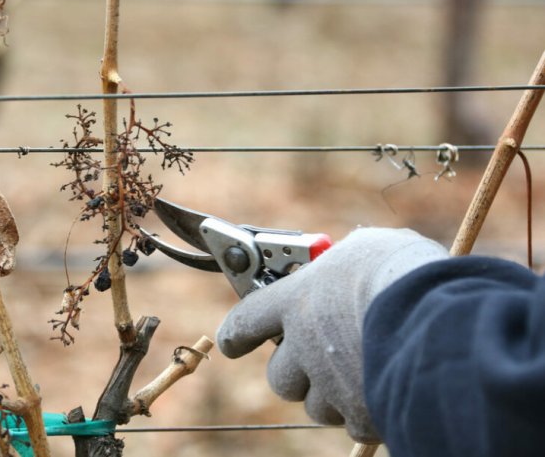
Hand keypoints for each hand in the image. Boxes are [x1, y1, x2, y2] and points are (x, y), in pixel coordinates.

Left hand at [216, 227, 447, 441]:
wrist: (442, 318)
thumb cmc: (407, 272)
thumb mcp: (370, 250)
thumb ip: (347, 266)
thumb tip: (350, 268)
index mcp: (297, 299)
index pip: (247, 320)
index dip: (237, 334)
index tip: (232, 343)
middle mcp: (304, 345)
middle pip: (280, 378)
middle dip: (299, 374)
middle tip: (324, 361)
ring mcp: (329, 384)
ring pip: (317, 406)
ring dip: (334, 395)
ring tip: (366, 371)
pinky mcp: (360, 415)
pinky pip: (356, 424)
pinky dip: (368, 413)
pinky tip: (390, 390)